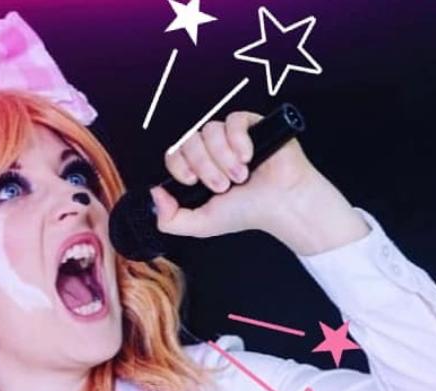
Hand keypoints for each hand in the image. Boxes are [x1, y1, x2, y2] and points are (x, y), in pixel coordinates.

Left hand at [150, 110, 319, 240]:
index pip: (174, 154)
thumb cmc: (247, 213)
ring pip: (210, 131)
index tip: (193, 183)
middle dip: (205, 167)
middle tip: (224, 186)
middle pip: (190, 141)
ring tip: (241, 176)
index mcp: (199, 169)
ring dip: (223, 158)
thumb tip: (153, 194)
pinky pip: (233, 121)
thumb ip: (171, 219)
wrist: (281, 205)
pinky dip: (238, 141)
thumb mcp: (201, 224)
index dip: (179, 166)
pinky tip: (249, 156)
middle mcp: (212, 151)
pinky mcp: (251, 124)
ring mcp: (231, 136)